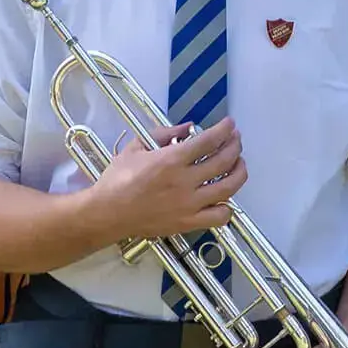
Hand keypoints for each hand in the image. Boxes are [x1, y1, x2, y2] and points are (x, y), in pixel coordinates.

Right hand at [90, 120, 245, 247]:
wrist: (107, 213)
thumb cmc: (118, 179)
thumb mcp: (135, 147)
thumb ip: (163, 134)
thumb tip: (188, 127)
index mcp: (171, 160)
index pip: (208, 141)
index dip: (224, 130)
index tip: (230, 124)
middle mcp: (185, 182)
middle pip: (224, 161)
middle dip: (235, 146)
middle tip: (236, 140)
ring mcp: (189, 204)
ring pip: (228, 188)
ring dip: (239, 172)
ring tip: (239, 163)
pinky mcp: (189, 223)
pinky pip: (219, 217)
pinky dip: (228, 207)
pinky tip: (225, 198)